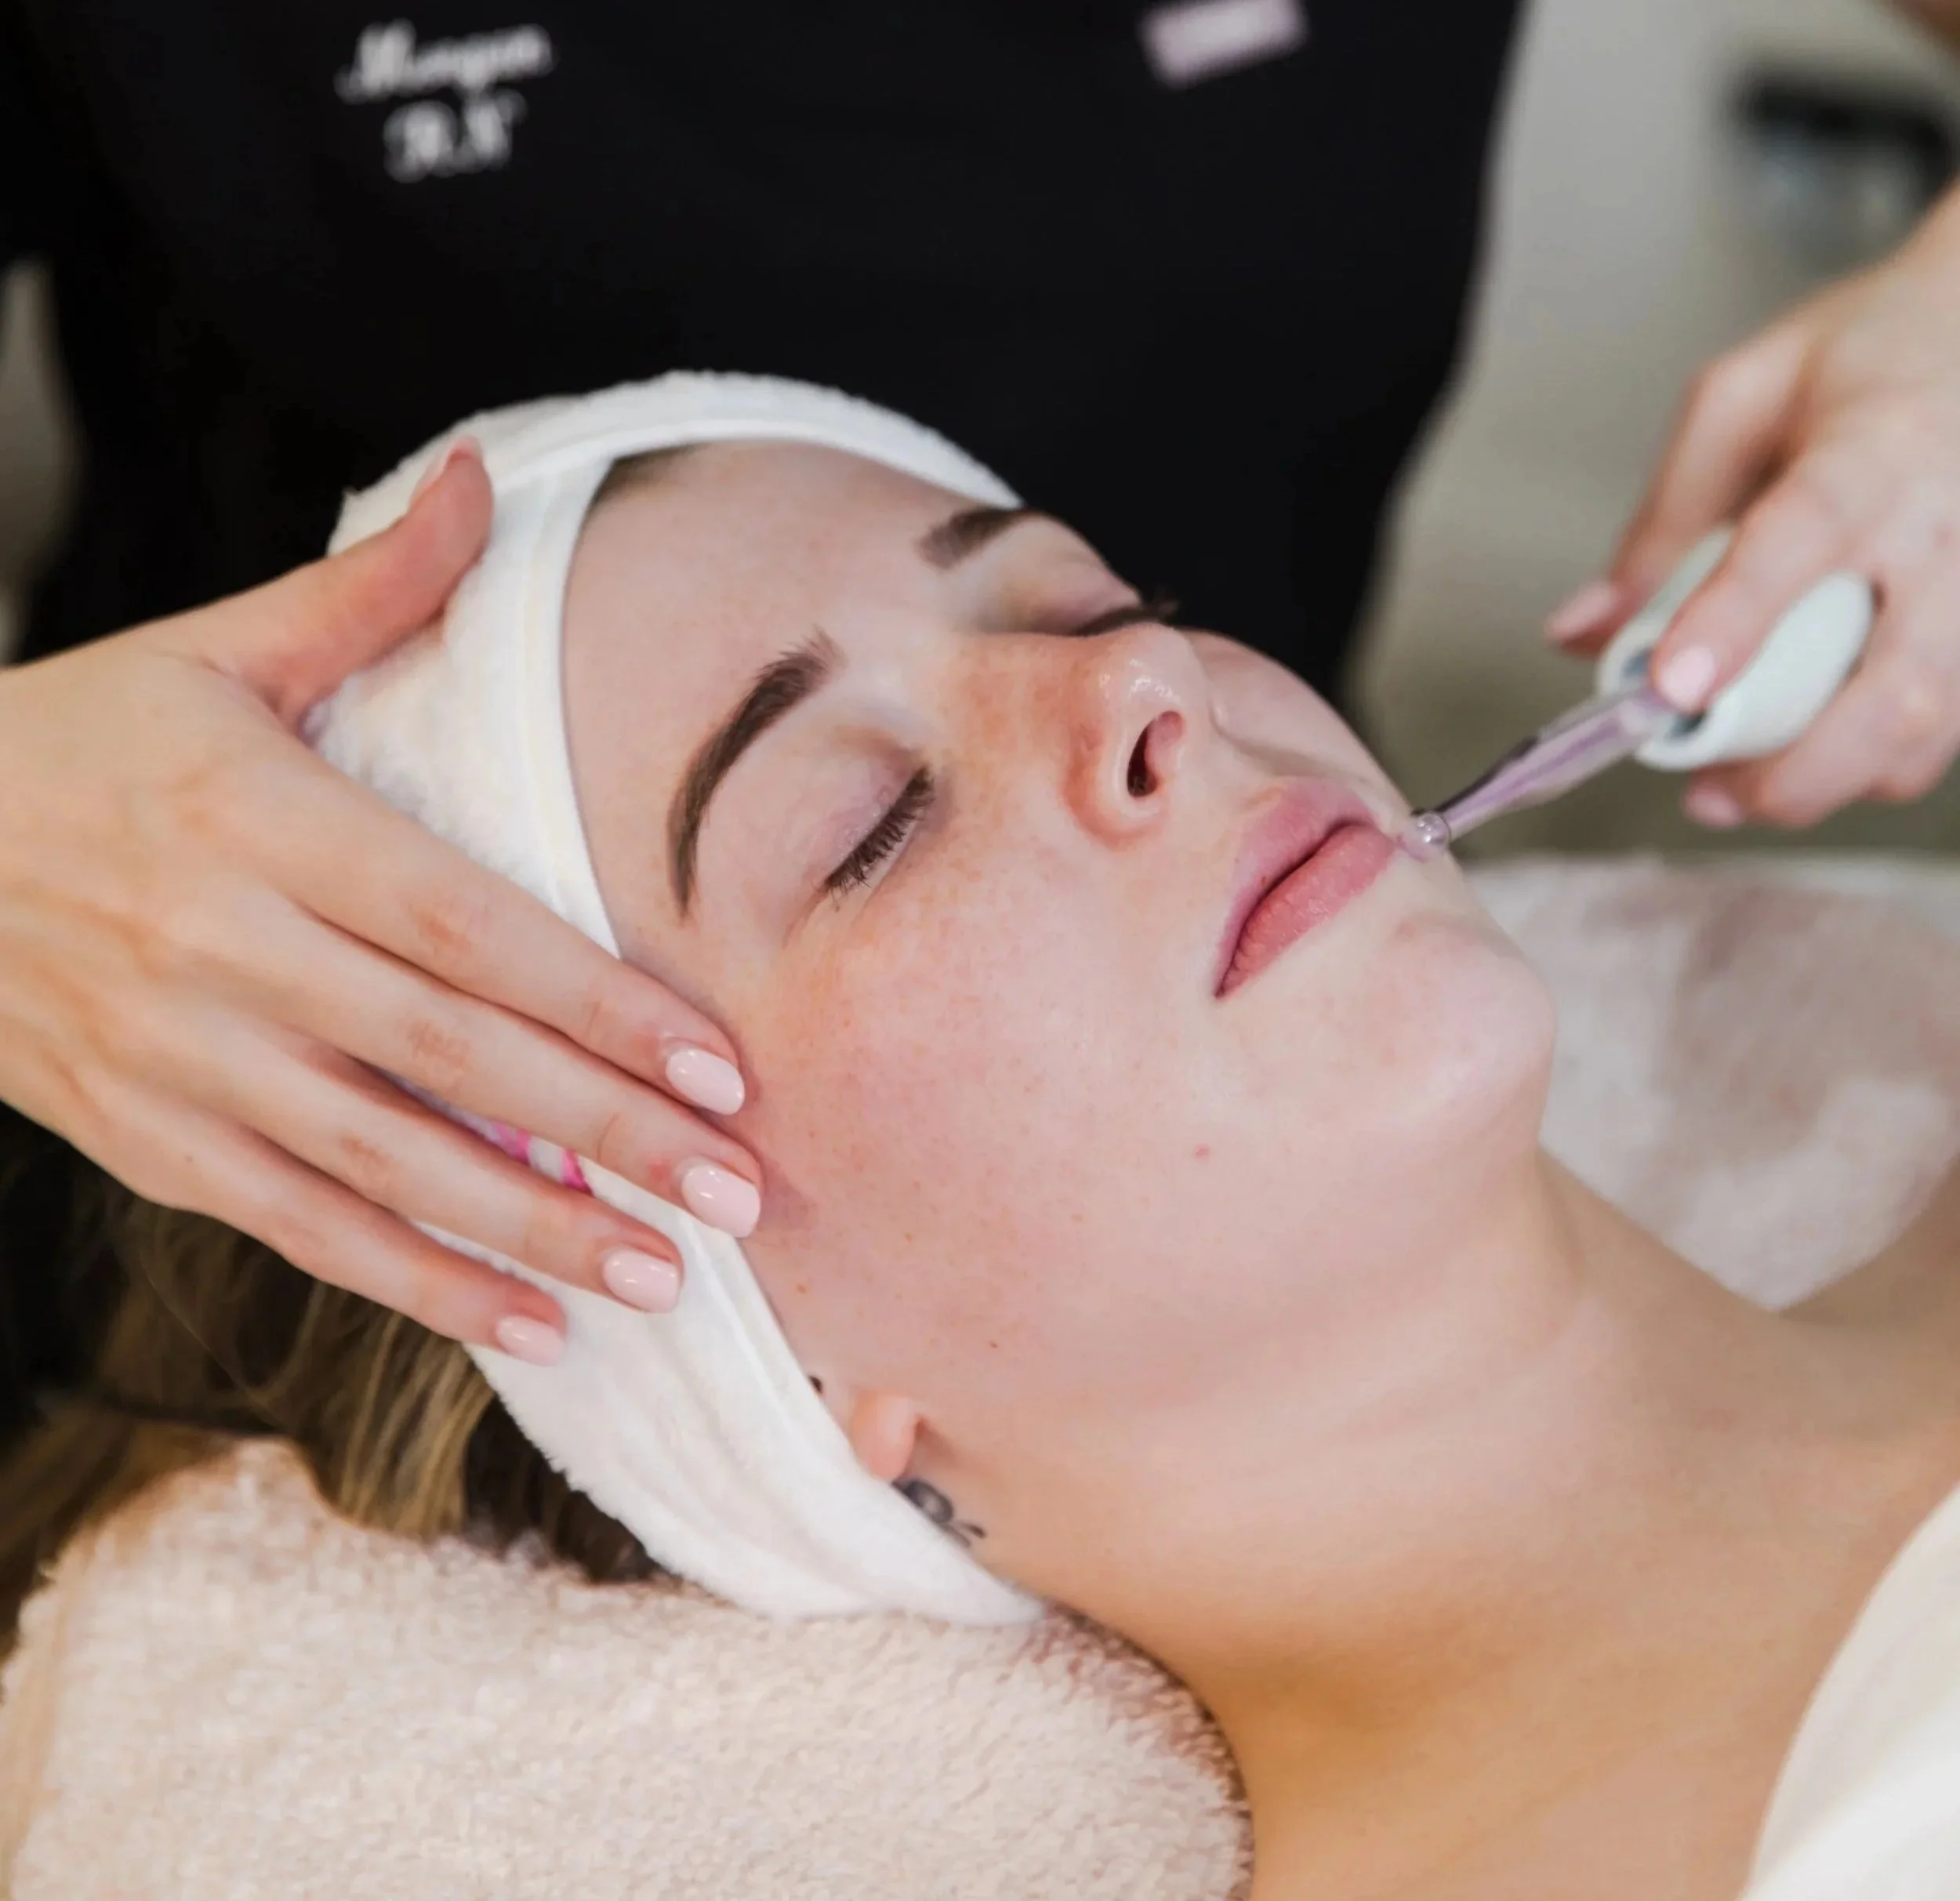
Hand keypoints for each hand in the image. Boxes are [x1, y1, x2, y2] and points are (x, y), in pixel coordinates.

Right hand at [0, 442, 757, 1362]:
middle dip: (606, 1133)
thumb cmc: (78, 742)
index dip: (595, 1001)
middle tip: (741, 1188)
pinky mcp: (152, 1142)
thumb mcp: (211, 651)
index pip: (466, 926)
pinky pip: (302, 1228)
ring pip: (386, 1166)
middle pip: (452, 1057)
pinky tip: (532, 1320)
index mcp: (266, 820)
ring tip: (663, 1271)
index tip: (717, 1063)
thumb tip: (486, 472)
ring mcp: (185, 1062)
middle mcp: (229, 951)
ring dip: (531, 1230)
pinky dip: (417, 1283)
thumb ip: (367, 586)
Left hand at [1547, 188, 1959, 827]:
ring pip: (1933, 722)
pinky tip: (1812, 758)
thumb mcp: (1740, 402)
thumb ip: (1661, 522)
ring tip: (1741, 790)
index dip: (1735, 620)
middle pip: (1899, 680)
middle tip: (1712, 791)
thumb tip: (1584, 634)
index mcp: (1875, 449)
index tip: (1671, 686)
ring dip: (1835, 780)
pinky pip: (1950, 724)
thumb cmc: (1863, 360)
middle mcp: (1950, 527)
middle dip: (1801, 765)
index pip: (1802, 540)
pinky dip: (1876, 762)